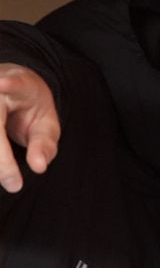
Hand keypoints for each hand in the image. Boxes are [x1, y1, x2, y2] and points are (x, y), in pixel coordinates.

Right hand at [0, 63, 60, 191]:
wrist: (13, 88)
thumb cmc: (30, 111)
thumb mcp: (46, 126)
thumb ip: (44, 145)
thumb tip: (38, 167)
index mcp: (22, 85)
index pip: (15, 84)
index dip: (8, 84)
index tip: (2, 83)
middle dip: (1, 155)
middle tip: (13, 184)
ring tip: (9, 179)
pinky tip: (3, 170)